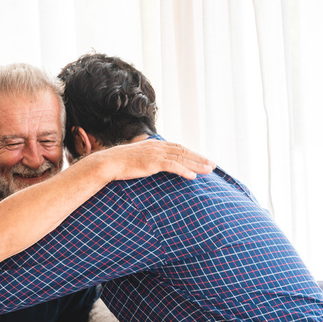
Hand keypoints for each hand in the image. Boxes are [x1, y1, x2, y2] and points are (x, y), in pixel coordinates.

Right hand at [95, 139, 214, 180]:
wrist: (109, 162)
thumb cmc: (121, 163)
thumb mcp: (138, 158)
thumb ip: (149, 159)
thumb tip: (155, 166)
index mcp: (156, 145)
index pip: (178, 148)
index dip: (192, 153)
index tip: (203, 159)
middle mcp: (158, 147)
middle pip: (184, 151)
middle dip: (199, 158)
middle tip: (212, 165)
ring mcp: (155, 154)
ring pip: (181, 158)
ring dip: (196, 164)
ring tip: (208, 170)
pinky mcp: (152, 162)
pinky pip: (172, 166)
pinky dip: (183, 170)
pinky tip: (192, 176)